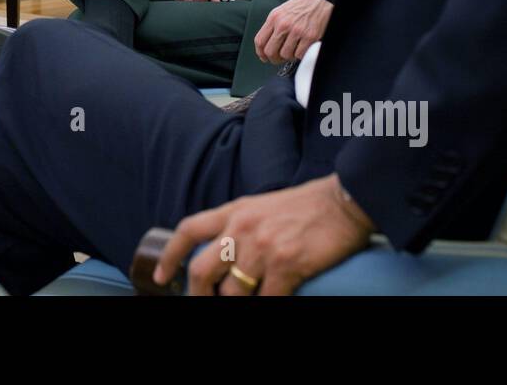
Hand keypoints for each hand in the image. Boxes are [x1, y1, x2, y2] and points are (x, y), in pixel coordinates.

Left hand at [153, 174, 373, 295]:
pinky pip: (265, 300)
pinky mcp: (286, 264)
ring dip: (237, 301)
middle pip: (201, 269)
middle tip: (204, 302)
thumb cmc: (307, 207)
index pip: (189, 230)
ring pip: (232, 292)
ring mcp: (262, 247)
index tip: (162, 276)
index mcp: (235, 211)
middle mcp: (242, 228)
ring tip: (248, 298)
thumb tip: (222, 256)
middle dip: (198, 294)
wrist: (344, 202)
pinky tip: (273, 300)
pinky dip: (266, 305)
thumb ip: (239, 226)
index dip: (171, 256)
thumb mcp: (262, 207)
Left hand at [253, 0, 332, 63]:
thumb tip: (268, 43)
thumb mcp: (282, 11)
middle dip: (273, 59)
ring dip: (289, 56)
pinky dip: (300, 54)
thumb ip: (273, 26)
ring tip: (293, 50)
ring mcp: (297, 31)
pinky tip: (302, 48)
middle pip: (270, 51)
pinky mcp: (310, 37)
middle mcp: (283, 24)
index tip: (264, 57)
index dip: (260, 53)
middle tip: (278, 59)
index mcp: (274, 17)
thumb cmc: (302, 4)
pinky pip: (300, 54)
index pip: (260, 41)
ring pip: (285, 55)